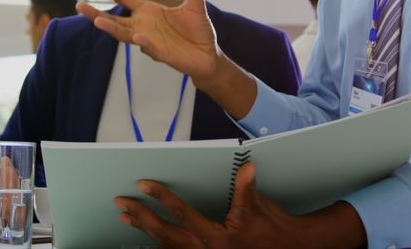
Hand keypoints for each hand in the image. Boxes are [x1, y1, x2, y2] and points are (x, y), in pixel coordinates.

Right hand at [77, 0, 221, 79]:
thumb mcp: (197, 2)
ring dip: (111, 28)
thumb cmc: (198, 30)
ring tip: (97, 22)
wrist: (208, 55)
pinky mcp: (160, 53)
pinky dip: (142, 42)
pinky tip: (138, 37)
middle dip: (96, 13)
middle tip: (79, 5)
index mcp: (148, 11)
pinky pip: (148, 47)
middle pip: (114, 19)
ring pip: (124, 34)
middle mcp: (143, 25)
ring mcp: (149, 40)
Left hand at [113, 162, 366, 248]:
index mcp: (219, 238)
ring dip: (144, 229)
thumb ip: (248, 190)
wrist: (288, 248)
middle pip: (166, 234)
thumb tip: (247, 169)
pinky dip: (156, 238)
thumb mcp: (260, 208)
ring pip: (166, 244)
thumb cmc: (273, 228)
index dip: (162, 198)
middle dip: (142, 217)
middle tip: (121, 202)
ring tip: (126, 215)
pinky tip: (145, 229)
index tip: (144, 184)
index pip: (183, 215)